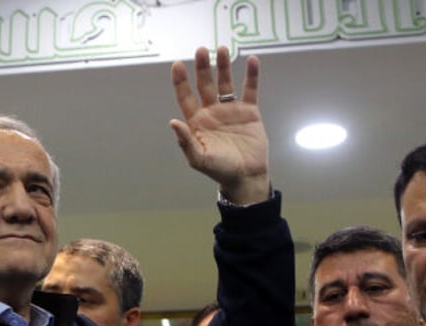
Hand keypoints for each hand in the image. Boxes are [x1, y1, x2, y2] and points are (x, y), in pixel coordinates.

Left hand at [170, 46, 269, 204]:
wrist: (246, 176)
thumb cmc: (219, 170)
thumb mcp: (199, 159)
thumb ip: (185, 141)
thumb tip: (173, 122)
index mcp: (197, 122)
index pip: (185, 97)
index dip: (180, 81)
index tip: (177, 64)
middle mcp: (212, 112)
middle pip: (205, 84)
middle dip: (203, 67)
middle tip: (201, 50)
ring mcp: (230, 110)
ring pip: (225, 83)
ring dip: (224, 66)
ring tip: (222, 49)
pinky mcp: (249, 112)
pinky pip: (250, 89)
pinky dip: (251, 75)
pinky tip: (252, 61)